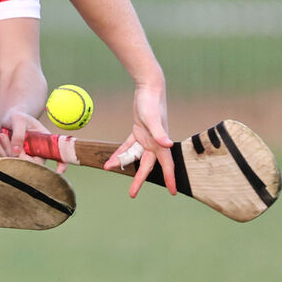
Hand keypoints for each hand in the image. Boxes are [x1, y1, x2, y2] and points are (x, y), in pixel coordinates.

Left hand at [0, 109, 65, 171]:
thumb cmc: (19, 116)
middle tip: (2, 135)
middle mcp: (38, 152)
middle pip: (29, 162)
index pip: (57, 154)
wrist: (11, 116)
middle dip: (13, 152)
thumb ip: (18, 134)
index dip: (61, 163)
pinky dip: (0, 149)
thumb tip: (15, 152)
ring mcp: (27, 156)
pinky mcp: (16, 158)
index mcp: (45, 141)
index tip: (60, 171)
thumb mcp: (19, 120)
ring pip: (16, 161)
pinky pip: (7, 159)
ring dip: (4, 149)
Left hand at [104, 82, 174, 197]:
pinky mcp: (138, 131)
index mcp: (161, 143)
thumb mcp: (153, 118)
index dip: (170, 179)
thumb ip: (160, 133)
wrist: (149, 87)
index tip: (172, 193)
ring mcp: (146, 138)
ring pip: (134, 156)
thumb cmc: (152, 102)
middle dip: (139, 180)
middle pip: (147, 166)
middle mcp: (155, 143)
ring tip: (109, 168)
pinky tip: (110, 160)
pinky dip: (119, 152)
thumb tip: (168, 145)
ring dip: (122, 163)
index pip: (168, 165)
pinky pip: (128, 146)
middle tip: (132, 194)